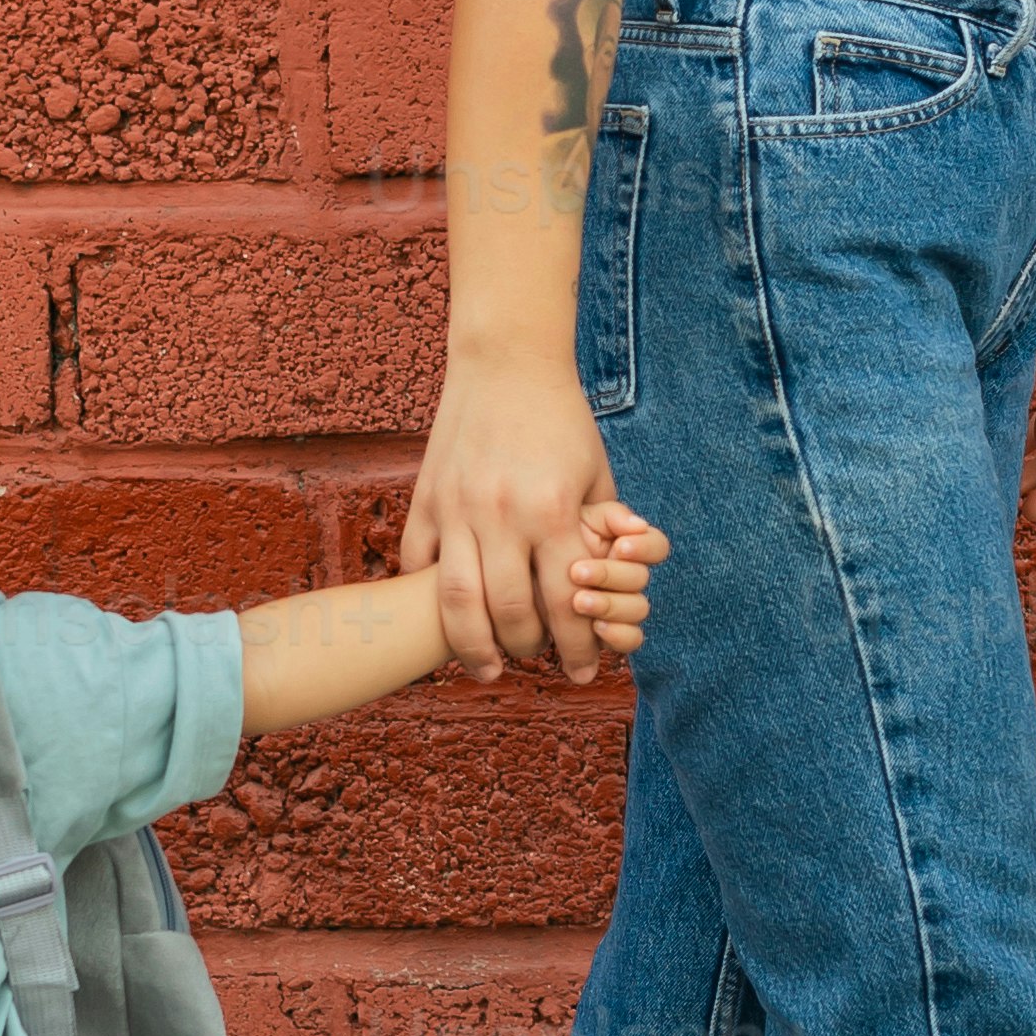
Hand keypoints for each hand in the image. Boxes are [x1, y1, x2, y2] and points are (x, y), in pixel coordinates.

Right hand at [401, 356, 621, 680]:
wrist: (507, 363)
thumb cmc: (563, 422)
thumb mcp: (598, 475)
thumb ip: (606, 532)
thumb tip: (618, 586)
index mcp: (553, 510)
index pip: (567, 602)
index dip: (577, 648)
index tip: (583, 673)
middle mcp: (502, 514)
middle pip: (510, 613)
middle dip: (527, 650)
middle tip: (534, 660)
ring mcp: (457, 507)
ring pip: (456, 601)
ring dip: (471, 646)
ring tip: (485, 668)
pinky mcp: (426, 498)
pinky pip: (418, 564)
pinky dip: (428, 598)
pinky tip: (446, 618)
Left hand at [558, 506, 667, 658]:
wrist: (515, 569)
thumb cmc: (544, 536)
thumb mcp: (573, 516)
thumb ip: (610, 516)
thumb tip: (638, 525)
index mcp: (625, 545)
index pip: (656, 545)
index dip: (645, 548)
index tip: (620, 547)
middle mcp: (626, 577)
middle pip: (641, 579)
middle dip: (610, 576)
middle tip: (577, 572)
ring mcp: (619, 607)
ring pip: (638, 610)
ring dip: (610, 605)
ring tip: (578, 601)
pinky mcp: (607, 633)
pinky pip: (630, 640)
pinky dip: (618, 635)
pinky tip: (595, 627)